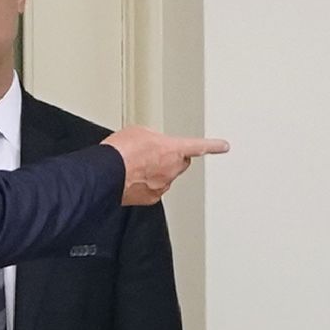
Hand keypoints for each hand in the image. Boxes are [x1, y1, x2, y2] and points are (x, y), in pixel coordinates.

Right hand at [102, 126, 228, 204]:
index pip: (199, 146)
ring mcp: (161, 186)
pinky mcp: (149, 199)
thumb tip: (150, 141)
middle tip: (153, 154)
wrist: (105, 173)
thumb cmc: (120, 152)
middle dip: (171, 158)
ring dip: (155, 172)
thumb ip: (152, 136)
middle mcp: (171, 169)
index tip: (223, 146)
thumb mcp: (138, 131)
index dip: (213, 145)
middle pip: (180, 163)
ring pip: (165, 177)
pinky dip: (144, 184)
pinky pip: (152, 189)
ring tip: (134, 166)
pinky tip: (131, 178)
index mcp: (173, 149)